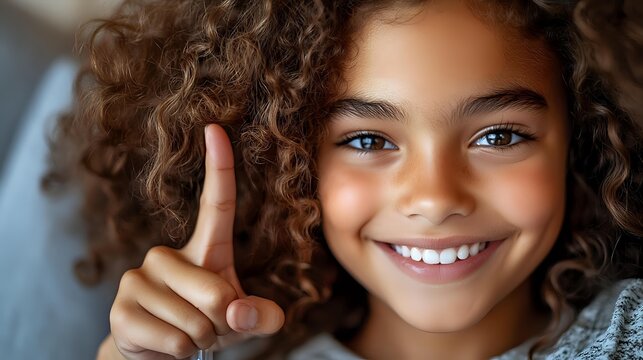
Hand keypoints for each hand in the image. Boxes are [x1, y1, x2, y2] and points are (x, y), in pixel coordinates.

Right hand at [105, 125, 284, 359]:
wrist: (163, 353)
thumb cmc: (208, 325)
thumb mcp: (244, 320)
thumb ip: (260, 316)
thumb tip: (236, 311)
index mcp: (203, 248)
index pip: (215, 203)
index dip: (218, 166)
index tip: (216, 129)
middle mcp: (166, 254)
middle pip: (216, 291)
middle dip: (221, 322)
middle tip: (207, 326)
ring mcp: (139, 278)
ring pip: (194, 320)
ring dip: (200, 339)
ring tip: (185, 334)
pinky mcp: (120, 309)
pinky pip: (172, 339)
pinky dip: (179, 351)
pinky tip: (166, 344)